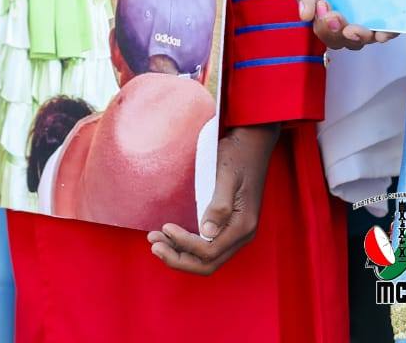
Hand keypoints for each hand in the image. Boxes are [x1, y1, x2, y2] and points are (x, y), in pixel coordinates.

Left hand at [149, 123, 277, 274]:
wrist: (252, 143)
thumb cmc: (237, 155)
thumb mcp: (226, 175)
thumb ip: (219, 205)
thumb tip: (206, 233)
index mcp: (242, 226)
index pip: (209, 251)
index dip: (184, 244)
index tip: (164, 227)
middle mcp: (241, 235)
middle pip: (208, 263)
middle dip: (178, 259)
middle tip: (153, 245)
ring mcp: (236, 232)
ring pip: (207, 258)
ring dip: (180, 254)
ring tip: (155, 242)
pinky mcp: (229, 225)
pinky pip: (208, 246)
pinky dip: (187, 246)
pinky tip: (170, 236)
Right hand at [293, 0, 396, 50]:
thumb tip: (303, 16)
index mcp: (328, 5)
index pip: (325, 29)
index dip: (324, 27)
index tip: (323, 6)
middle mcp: (350, 12)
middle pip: (344, 40)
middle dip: (339, 35)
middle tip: (337, 19)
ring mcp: (371, 11)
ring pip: (366, 38)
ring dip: (361, 38)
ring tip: (360, 29)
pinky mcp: (392, 8)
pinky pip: (392, 29)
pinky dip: (387, 34)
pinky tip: (383, 31)